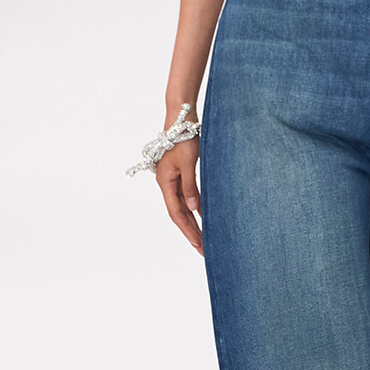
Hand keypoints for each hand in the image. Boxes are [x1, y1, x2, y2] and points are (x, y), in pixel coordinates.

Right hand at [156, 136, 202, 253]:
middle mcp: (167, 185)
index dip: (187, 230)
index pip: (176, 213)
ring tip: (204, 239)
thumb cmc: (183, 139)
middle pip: (179, 214)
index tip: (198, 244)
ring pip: (183, 208)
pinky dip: (195, 209)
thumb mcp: (188, 164)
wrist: (181, 120)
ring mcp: (173, 181)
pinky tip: (204, 218)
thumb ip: (190, 187)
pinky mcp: (181, 176)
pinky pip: (187, 198)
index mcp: (165, 183)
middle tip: (203, 249)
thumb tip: (193, 209)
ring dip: (193, 223)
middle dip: (191, 232)